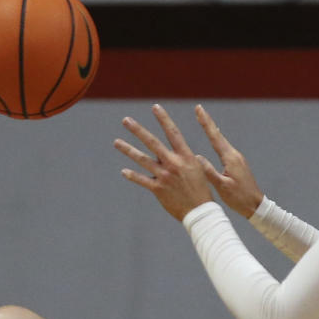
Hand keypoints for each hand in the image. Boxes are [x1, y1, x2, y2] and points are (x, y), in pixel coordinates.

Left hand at [114, 104, 214, 221]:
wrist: (200, 211)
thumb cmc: (201, 190)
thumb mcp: (198, 169)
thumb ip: (186, 158)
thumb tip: (181, 150)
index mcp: (185, 156)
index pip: (173, 132)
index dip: (163, 119)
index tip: (155, 107)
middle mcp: (173, 163)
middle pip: (152, 142)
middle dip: (138, 130)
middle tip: (126, 120)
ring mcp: (164, 176)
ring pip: (142, 159)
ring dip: (128, 149)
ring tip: (116, 142)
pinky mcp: (158, 189)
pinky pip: (142, 180)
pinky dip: (132, 175)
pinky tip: (123, 171)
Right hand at [193, 105, 263, 218]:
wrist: (256, 205)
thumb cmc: (239, 198)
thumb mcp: (222, 187)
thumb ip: (209, 171)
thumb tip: (196, 156)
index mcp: (230, 158)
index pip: (215, 136)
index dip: (206, 122)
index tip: (199, 109)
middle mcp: (234, 155)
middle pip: (218, 135)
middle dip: (207, 122)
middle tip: (199, 109)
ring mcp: (237, 159)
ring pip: (221, 141)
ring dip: (212, 131)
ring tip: (203, 120)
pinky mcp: (237, 164)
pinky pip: (223, 149)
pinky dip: (216, 141)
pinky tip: (214, 140)